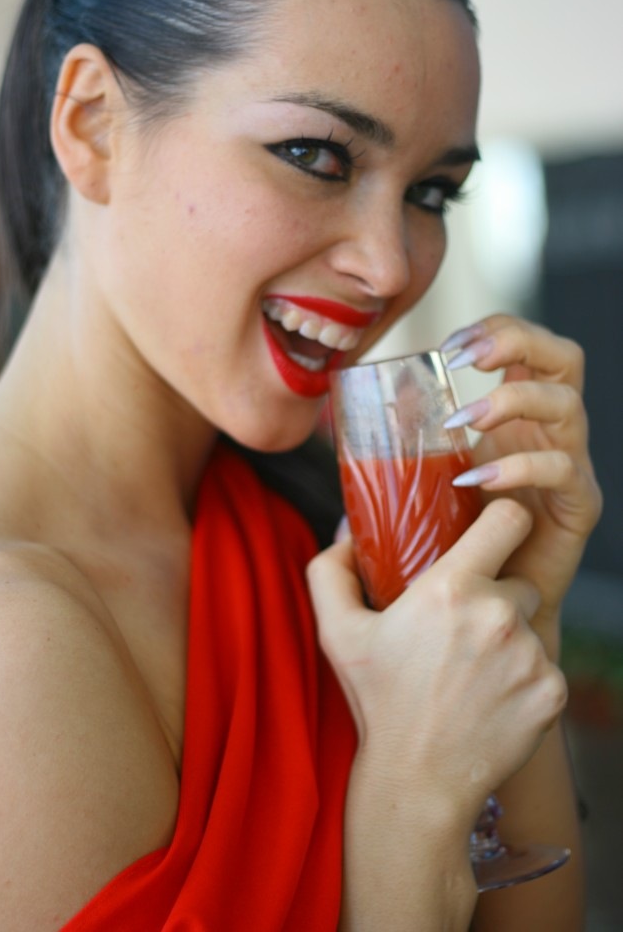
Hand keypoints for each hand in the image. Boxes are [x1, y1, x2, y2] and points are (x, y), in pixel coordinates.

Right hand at [307, 499, 567, 821]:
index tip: (489, 535)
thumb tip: (347, 532)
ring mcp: (531, 655)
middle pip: (517, 578)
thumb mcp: (337, 632)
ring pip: (530, 625)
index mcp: (451, 588)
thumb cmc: (378, 703)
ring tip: (469, 671)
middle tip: (459, 629)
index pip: (510, 518)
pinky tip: (488, 698)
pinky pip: (544, 666)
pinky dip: (522, 679)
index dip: (503, 519)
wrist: (418, 780)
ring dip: (507, 640)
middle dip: (494, 595)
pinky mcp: (552, 691)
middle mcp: (499, 615)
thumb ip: (331, 570)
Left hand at [441, 314, 601, 645]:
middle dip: (517, 342)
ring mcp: (569, 468)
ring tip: (460, 419)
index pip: (528, 349)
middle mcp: (549, 434)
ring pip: (567, 406)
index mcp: (518, 418)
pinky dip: (517, 467)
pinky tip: (475, 479)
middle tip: (465, 358)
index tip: (447, 345)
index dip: (496, 330)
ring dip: (509, 401)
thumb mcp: (432, 479)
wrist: (487, 606)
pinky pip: (562, 471)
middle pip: (563, 360)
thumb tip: (359, 420)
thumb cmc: (458, 538)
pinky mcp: (577, 509)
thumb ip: (409, 447)